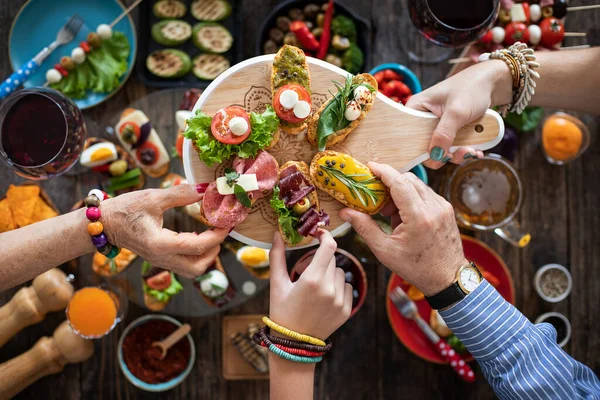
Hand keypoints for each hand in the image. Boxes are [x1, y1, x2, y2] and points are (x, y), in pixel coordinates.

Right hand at [101, 184, 227, 277]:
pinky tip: (198, 236)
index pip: (197, 246)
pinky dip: (196, 254)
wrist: (102, 223)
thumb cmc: (124, 209)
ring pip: (191, 269)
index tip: (227, 224)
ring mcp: (160, 261)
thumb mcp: (152, 198)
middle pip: (198, 267)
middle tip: (220, 230)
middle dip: (214, 250)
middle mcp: (161, 258)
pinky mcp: (159, 259)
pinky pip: (184, 264)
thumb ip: (180, 194)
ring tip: (211, 234)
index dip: (217, 236)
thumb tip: (205, 189)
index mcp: (160, 245)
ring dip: (206, 255)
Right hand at [269, 230, 352, 339]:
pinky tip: (325, 297)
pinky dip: (338, 287)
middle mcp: (329, 289)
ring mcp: (339, 301)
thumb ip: (277, 256)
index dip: (326, 236)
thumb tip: (276, 234)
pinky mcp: (346, 310)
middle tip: (307, 272)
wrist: (293, 343)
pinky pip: (347, 286)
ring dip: (329, 274)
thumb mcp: (277, 284)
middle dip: (320, 260)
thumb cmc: (282, 311)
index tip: (319, 235)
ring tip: (316, 287)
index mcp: (311, 280)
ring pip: (340, 272)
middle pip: (331, 259)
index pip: (329, 247)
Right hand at [339, 162, 466, 296]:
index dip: (383, 171)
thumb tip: (346, 212)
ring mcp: (443, 207)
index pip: (399, 183)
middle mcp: (434, 207)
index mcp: (419, 217)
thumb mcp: (385, 251)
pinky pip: (426, 194)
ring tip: (390, 213)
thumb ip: (365, 227)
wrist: (448, 278)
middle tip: (376, 198)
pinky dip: (412, 199)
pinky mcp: (447, 209)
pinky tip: (404, 217)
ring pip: (418, 185)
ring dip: (401, 192)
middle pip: (408, 179)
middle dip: (390, 183)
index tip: (370, 166)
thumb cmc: (416, 268)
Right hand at [406, 60, 512, 168]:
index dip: (420, 151)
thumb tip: (435, 156)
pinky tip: (475, 150)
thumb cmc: (472, 88)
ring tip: (472, 151)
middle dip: (444, 155)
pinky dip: (463, 151)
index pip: (408, 137)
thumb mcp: (457, 112)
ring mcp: (436, 126)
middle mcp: (422, 119)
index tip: (440, 155)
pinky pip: (451, 147)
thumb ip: (444, 134)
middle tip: (463, 153)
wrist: (493, 82)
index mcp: (415, 109)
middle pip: (424, 147)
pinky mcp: (449, 130)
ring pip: (440, 150)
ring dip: (457, 154)